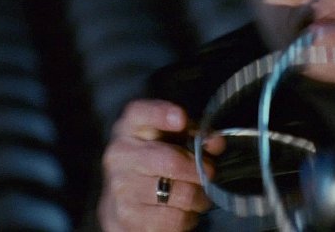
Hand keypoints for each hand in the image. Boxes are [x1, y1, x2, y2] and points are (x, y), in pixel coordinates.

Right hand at [98, 99, 213, 230]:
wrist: (122, 200)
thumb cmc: (154, 162)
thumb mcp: (171, 139)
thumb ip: (194, 134)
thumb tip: (216, 142)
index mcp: (128, 128)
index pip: (140, 114)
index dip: (161, 114)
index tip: (181, 119)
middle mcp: (119, 155)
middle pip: (170, 161)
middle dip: (199, 170)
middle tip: (210, 174)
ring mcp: (120, 188)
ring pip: (179, 194)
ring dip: (198, 198)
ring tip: (198, 196)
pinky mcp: (125, 218)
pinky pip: (173, 220)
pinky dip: (187, 218)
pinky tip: (183, 213)